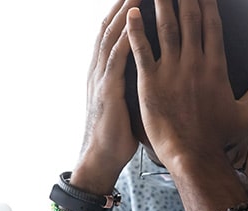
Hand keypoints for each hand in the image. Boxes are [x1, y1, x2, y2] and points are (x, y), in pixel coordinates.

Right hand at [74, 0, 141, 190]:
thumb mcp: (124, 101)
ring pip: (112, 35)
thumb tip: (148, 71)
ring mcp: (101, 78)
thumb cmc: (117, 133)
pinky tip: (134, 23)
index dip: (124, 9)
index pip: (114, 31)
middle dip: (124, 2)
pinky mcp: (107, 91)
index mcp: (104, 70)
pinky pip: (115, 59)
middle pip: (111, 25)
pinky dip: (125, 38)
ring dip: (125, 11)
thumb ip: (131, 82)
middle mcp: (99, 68)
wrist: (100, 159)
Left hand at [125, 0, 247, 173]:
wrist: (193, 156)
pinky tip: (131, 12)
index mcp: (216, 67)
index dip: (208, 2)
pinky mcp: (150, 83)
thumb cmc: (218, 137)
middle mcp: (194, 63)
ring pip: (166, 28)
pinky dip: (136, 31)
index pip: (212, 25)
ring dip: (160, 3)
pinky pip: (142, 51)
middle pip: (189, 18)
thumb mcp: (245, 114)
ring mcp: (172, 71)